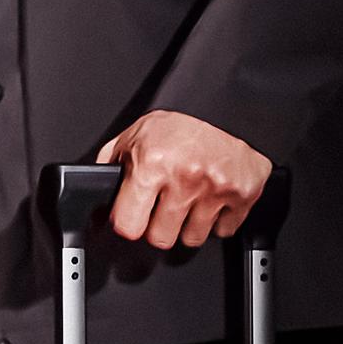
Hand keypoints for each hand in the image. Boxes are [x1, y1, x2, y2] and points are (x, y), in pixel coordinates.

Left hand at [96, 111, 272, 250]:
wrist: (225, 105)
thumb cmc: (179, 122)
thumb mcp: (135, 135)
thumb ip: (114, 164)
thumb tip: (100, 192)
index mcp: (152, 165)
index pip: (129, 225)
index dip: (128, 222)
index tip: (131, 217)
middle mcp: (184, 180)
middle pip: (161, 238)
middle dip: (158, 226)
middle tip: (162, 206)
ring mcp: (216, 190)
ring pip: (192, 238)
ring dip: (188, 225)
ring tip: (188, 200)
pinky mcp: (243, 194)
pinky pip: (224, 230)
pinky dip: (217, 220)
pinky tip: (211, 200)